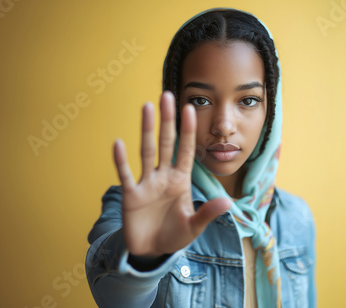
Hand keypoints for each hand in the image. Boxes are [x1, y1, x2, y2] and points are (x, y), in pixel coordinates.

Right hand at [113, 91, 230, 256]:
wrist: (152, 251)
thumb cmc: (174, 235)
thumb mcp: (193, 227)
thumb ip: (207, 214)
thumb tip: (227, 203)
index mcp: (181, 180)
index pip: (186, 150)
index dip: (188, 131)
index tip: (191, 108)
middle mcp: (163, 176)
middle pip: (166, 143)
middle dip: (167, 120)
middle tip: (167, 95)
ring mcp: (146, 183)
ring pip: (146, 151)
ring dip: (146, 130)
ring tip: (146, 107)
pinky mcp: (131, 195)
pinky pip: (125, 175)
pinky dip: (121, 161)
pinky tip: (118, 143)